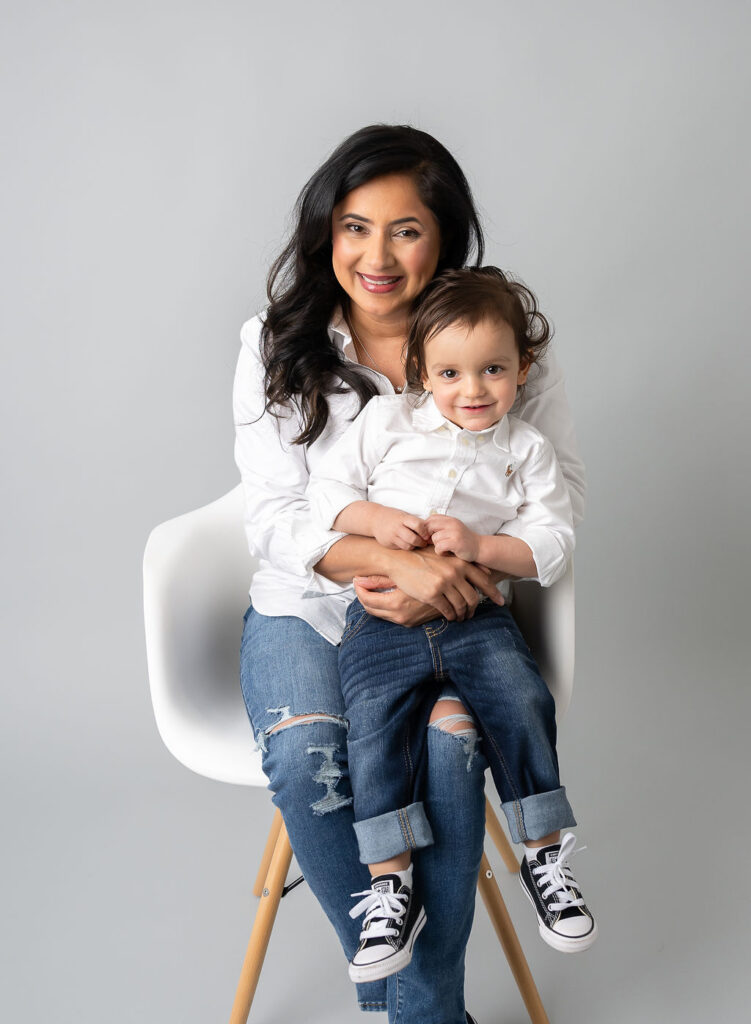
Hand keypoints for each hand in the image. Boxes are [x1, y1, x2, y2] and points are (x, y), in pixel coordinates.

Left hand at [353, 576, 442, 626]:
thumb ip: (380, 580)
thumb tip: (358, 579)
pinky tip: (383, 598)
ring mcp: (407, 621)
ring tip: (369, 591)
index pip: (367, 601)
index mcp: (397, 603)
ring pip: (380, 615)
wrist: (451, 588)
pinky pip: (390, 617)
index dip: (359, 591)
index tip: (356, 582)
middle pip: (371, 610)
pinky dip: (384, 609)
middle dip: (363, 598)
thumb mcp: (403, 576)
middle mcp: (401, 615)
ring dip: (372, 604)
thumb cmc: (426, 575)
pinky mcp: (413, 622)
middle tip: (360, 585)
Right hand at [373, 507, 429, 550]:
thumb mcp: (404, 515)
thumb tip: (431, 530)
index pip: (417, 525)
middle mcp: (397, 527)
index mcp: (403, 518)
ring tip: (416, 543)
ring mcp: (392, 536)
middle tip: (424, 542)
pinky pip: (401, 548)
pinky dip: (406, 546)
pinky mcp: (388, 543)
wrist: (374, 519)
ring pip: (408, 546)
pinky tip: (406, 543)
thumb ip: (415, 522)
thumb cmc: (393, 517)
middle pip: (413, 539)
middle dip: (421, 542)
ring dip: (414, 546)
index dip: (424, 531)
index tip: (427, 535)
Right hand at [380, 546, 503, 620]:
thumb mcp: (446, 555)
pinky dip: (451, 616)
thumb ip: (465, 563)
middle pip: (473, 598)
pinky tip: (449, 617)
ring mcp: (443, 584)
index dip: (494, 593)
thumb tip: (487, 573)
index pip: (483, 581)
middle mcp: (454, 573)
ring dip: (462, 615)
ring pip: (461, 606)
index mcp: (460, 563)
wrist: (399, 560)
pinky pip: (447, 610)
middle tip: (471, 615)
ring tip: (460, 617)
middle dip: (474, 609)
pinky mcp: (432, 594)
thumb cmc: (423, 557)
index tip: (501, 602)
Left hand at [426, 514, 480, 561]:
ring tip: (446, 548)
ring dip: (437, 546)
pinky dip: (441, 552)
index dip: (427, 528)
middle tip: (437, 543)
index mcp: (450, 519)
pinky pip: (439, 547)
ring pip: (434, 539)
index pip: (431, 518)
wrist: (480, 548)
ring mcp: (455, 532)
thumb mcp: (452, 529)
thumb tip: (422, 531)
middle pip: (429, 527)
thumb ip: (440, 527)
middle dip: (429, 537)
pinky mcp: (456, 542)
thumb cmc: (463, 540)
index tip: (431, 536)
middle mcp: (452, 523)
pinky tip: (448, 552)